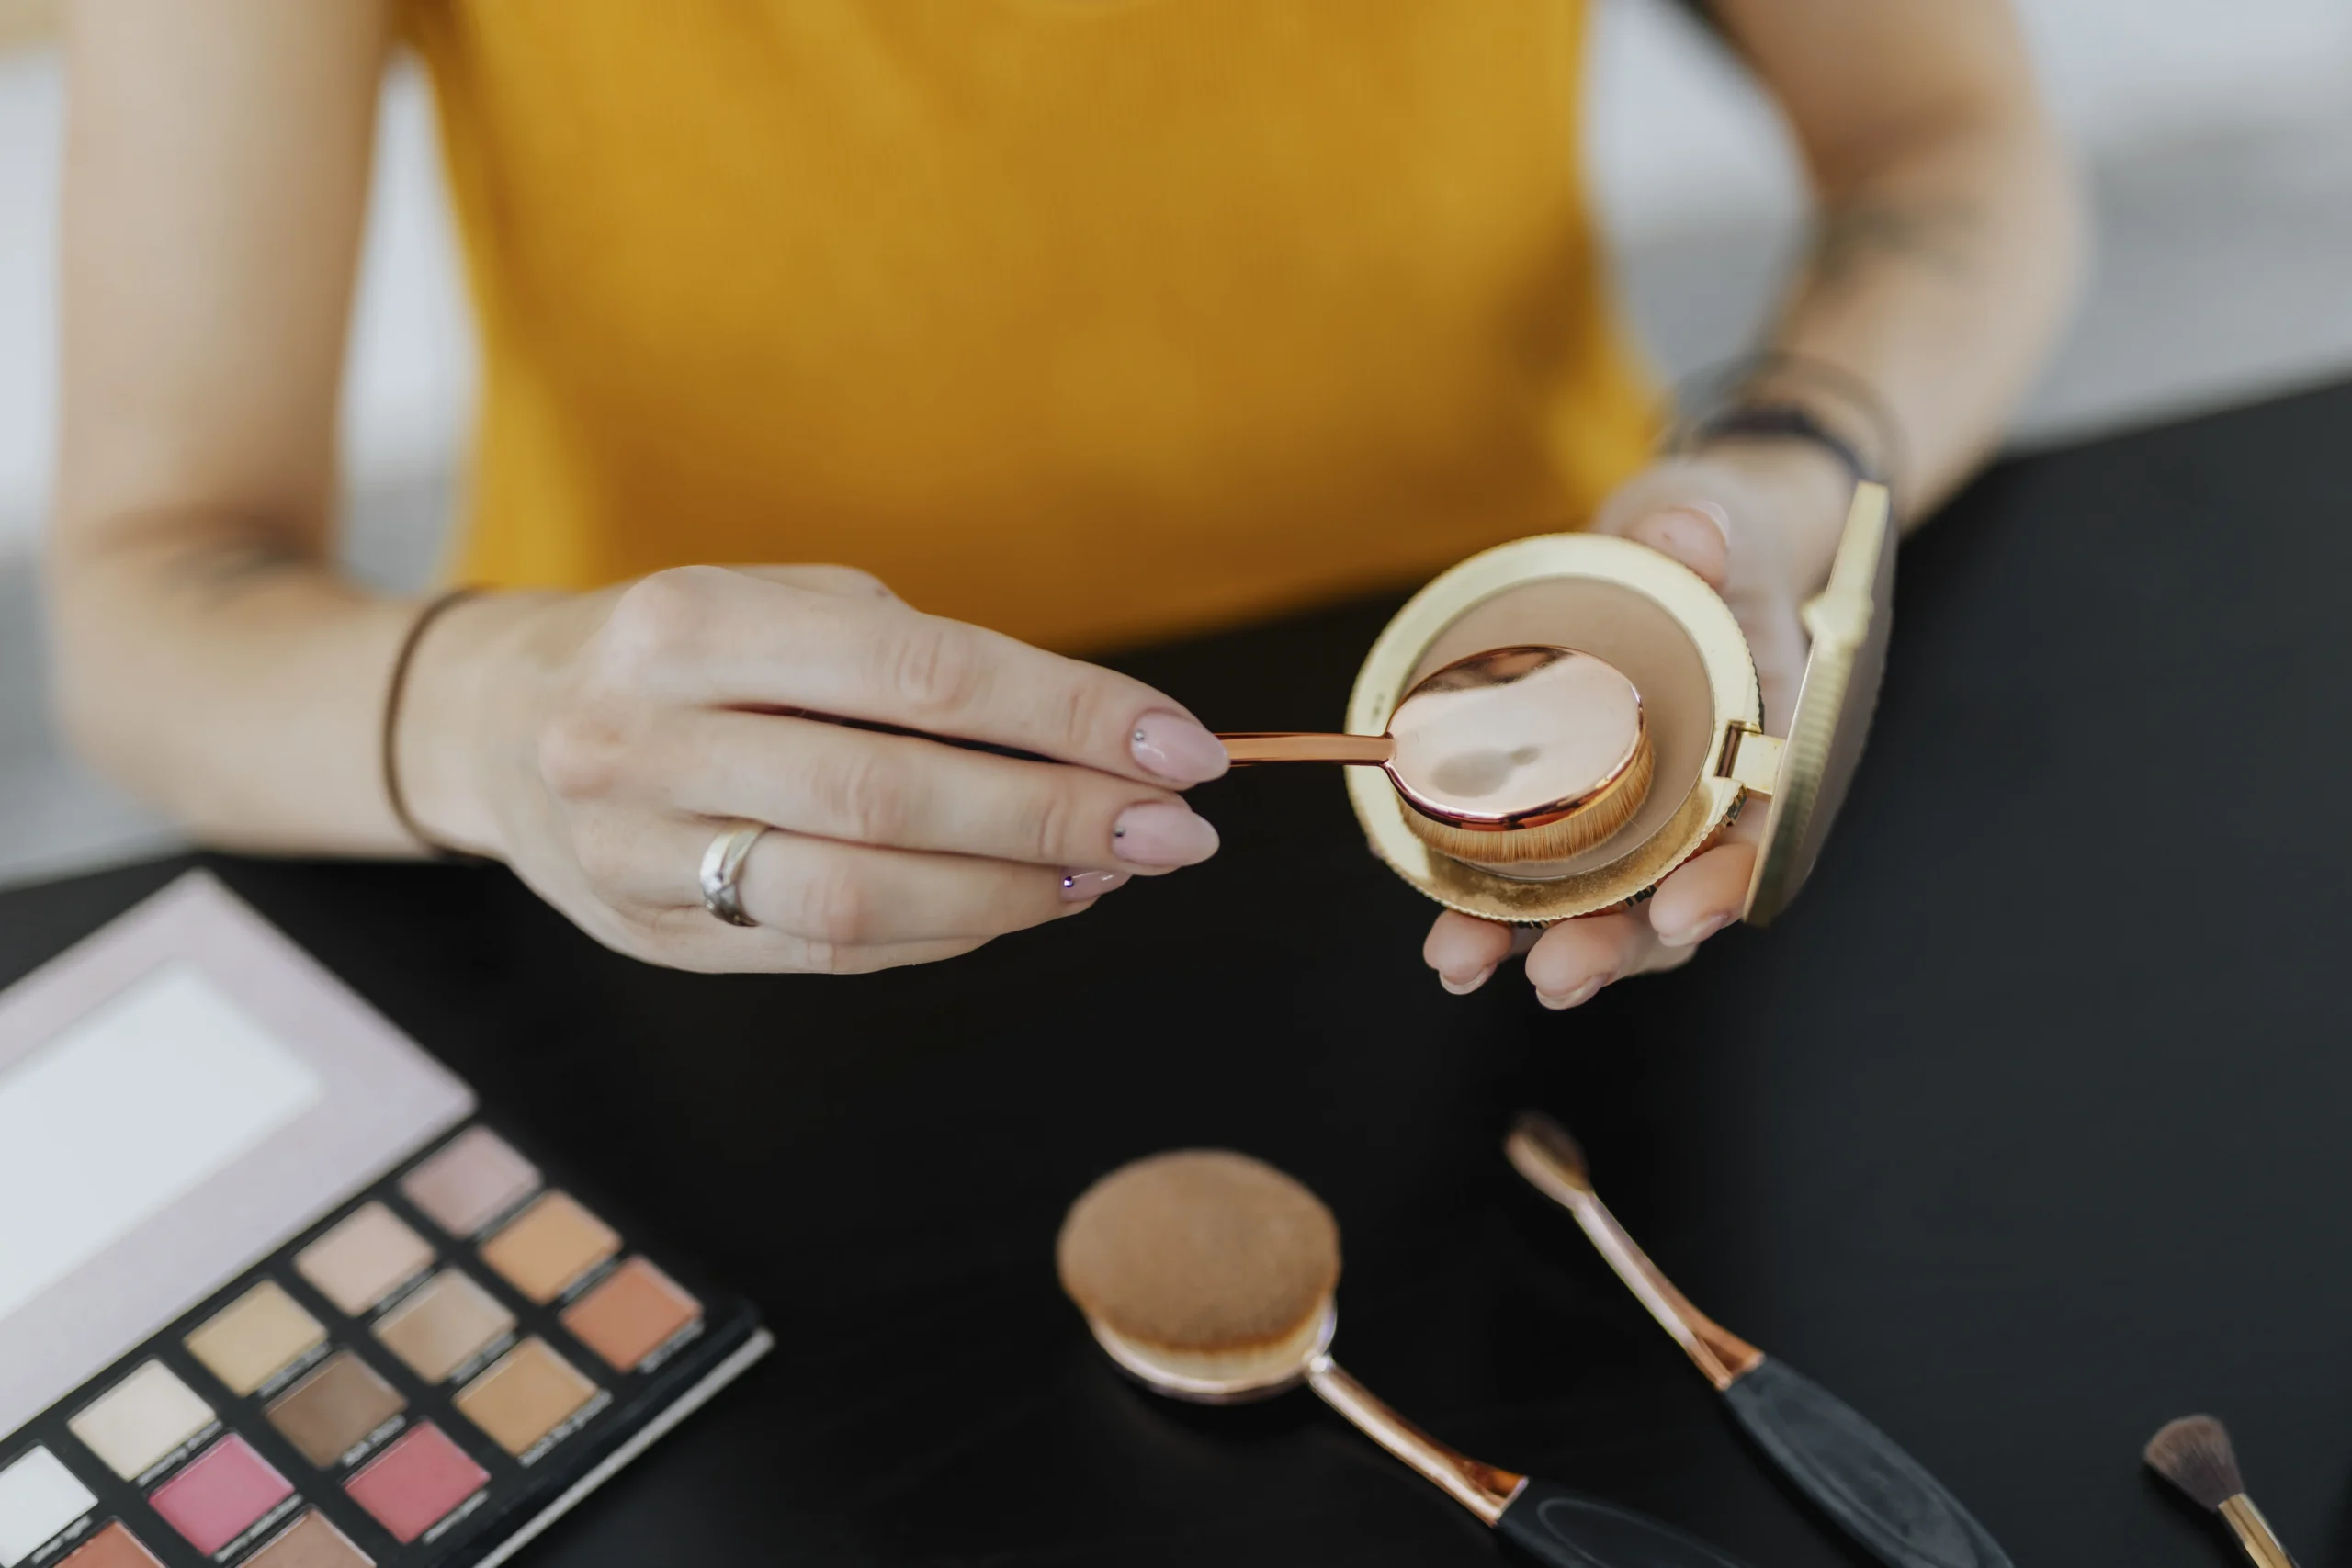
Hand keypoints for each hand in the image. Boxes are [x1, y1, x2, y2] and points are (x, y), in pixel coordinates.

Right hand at [405, 564, 1229, 972]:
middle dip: (1058, 819)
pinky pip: (826, 954)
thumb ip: (921, 665)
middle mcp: (645, 737)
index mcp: (692, 622)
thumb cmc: (687, 651)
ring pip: (858, 898)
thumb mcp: (782, 606)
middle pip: (893, 797)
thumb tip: (1103, 745)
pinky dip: (944, 932)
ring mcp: (633, 852)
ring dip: (1011, 895)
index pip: (921, 674)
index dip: (1068, 715)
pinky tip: (1019, 905)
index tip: (1185, 748)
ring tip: (1107, 873)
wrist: (496, 726)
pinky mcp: (648, 940)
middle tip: (1176, 835)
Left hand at [1421, 441, 1852, 1006]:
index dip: (1728, 883)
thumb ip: (1704, 533)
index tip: (1686, 911)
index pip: (1764, 835)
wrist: (1675, 559)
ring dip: (1534, 945)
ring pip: (1601, 906)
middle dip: (1615, 944)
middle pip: (1671, 898)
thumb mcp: (1719, 527)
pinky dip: (1490, 910)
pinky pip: (1537, 876)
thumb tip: (1690, 534)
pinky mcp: (1569, 815)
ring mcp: (1637, 819)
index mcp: (1764, 747)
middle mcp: (1704, 804)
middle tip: (1556, 971)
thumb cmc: (1715, 553)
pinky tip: (1446, 938)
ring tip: (1464, 963)